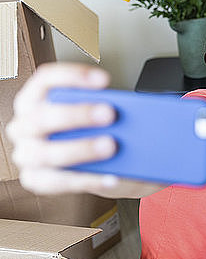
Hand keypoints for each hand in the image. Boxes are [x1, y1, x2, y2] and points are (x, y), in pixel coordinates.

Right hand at [6, 62, 119, 194]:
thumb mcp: (95, 114)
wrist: (93, 163)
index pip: (45, 80)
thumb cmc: (92, 129)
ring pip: (46, 153)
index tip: (104, 80)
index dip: (72, 76)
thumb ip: (102, 107)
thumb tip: (128, 107)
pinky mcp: (35, 179)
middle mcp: (24, 125)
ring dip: (81, 149)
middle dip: (77, 114)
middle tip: (110, 114)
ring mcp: (26, 154)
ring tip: (111, 146)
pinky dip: (87, 180)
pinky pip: (58, 182)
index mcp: (34, 99)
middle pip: (42, 117)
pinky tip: (111, 177)